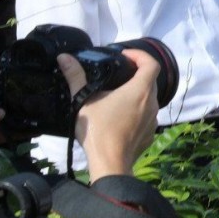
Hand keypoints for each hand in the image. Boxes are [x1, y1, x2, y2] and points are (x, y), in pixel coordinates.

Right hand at [65, 51, 159, 177]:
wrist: (110, 162)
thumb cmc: (98, 129)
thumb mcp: (83, 101)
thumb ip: (76, 77)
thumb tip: (64, 57)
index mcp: (140, 91)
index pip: (152, 64)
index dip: (140, 55)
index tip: (125, 55)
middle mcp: (152, 103)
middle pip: (150, 81)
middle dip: (136, 74)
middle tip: (118, 73)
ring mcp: (153, 119)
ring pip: (149, 99)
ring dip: (136, 94)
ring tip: (116, 95)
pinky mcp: (150, 133)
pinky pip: (146, 116)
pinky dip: (136, 111)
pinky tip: (119, 116)